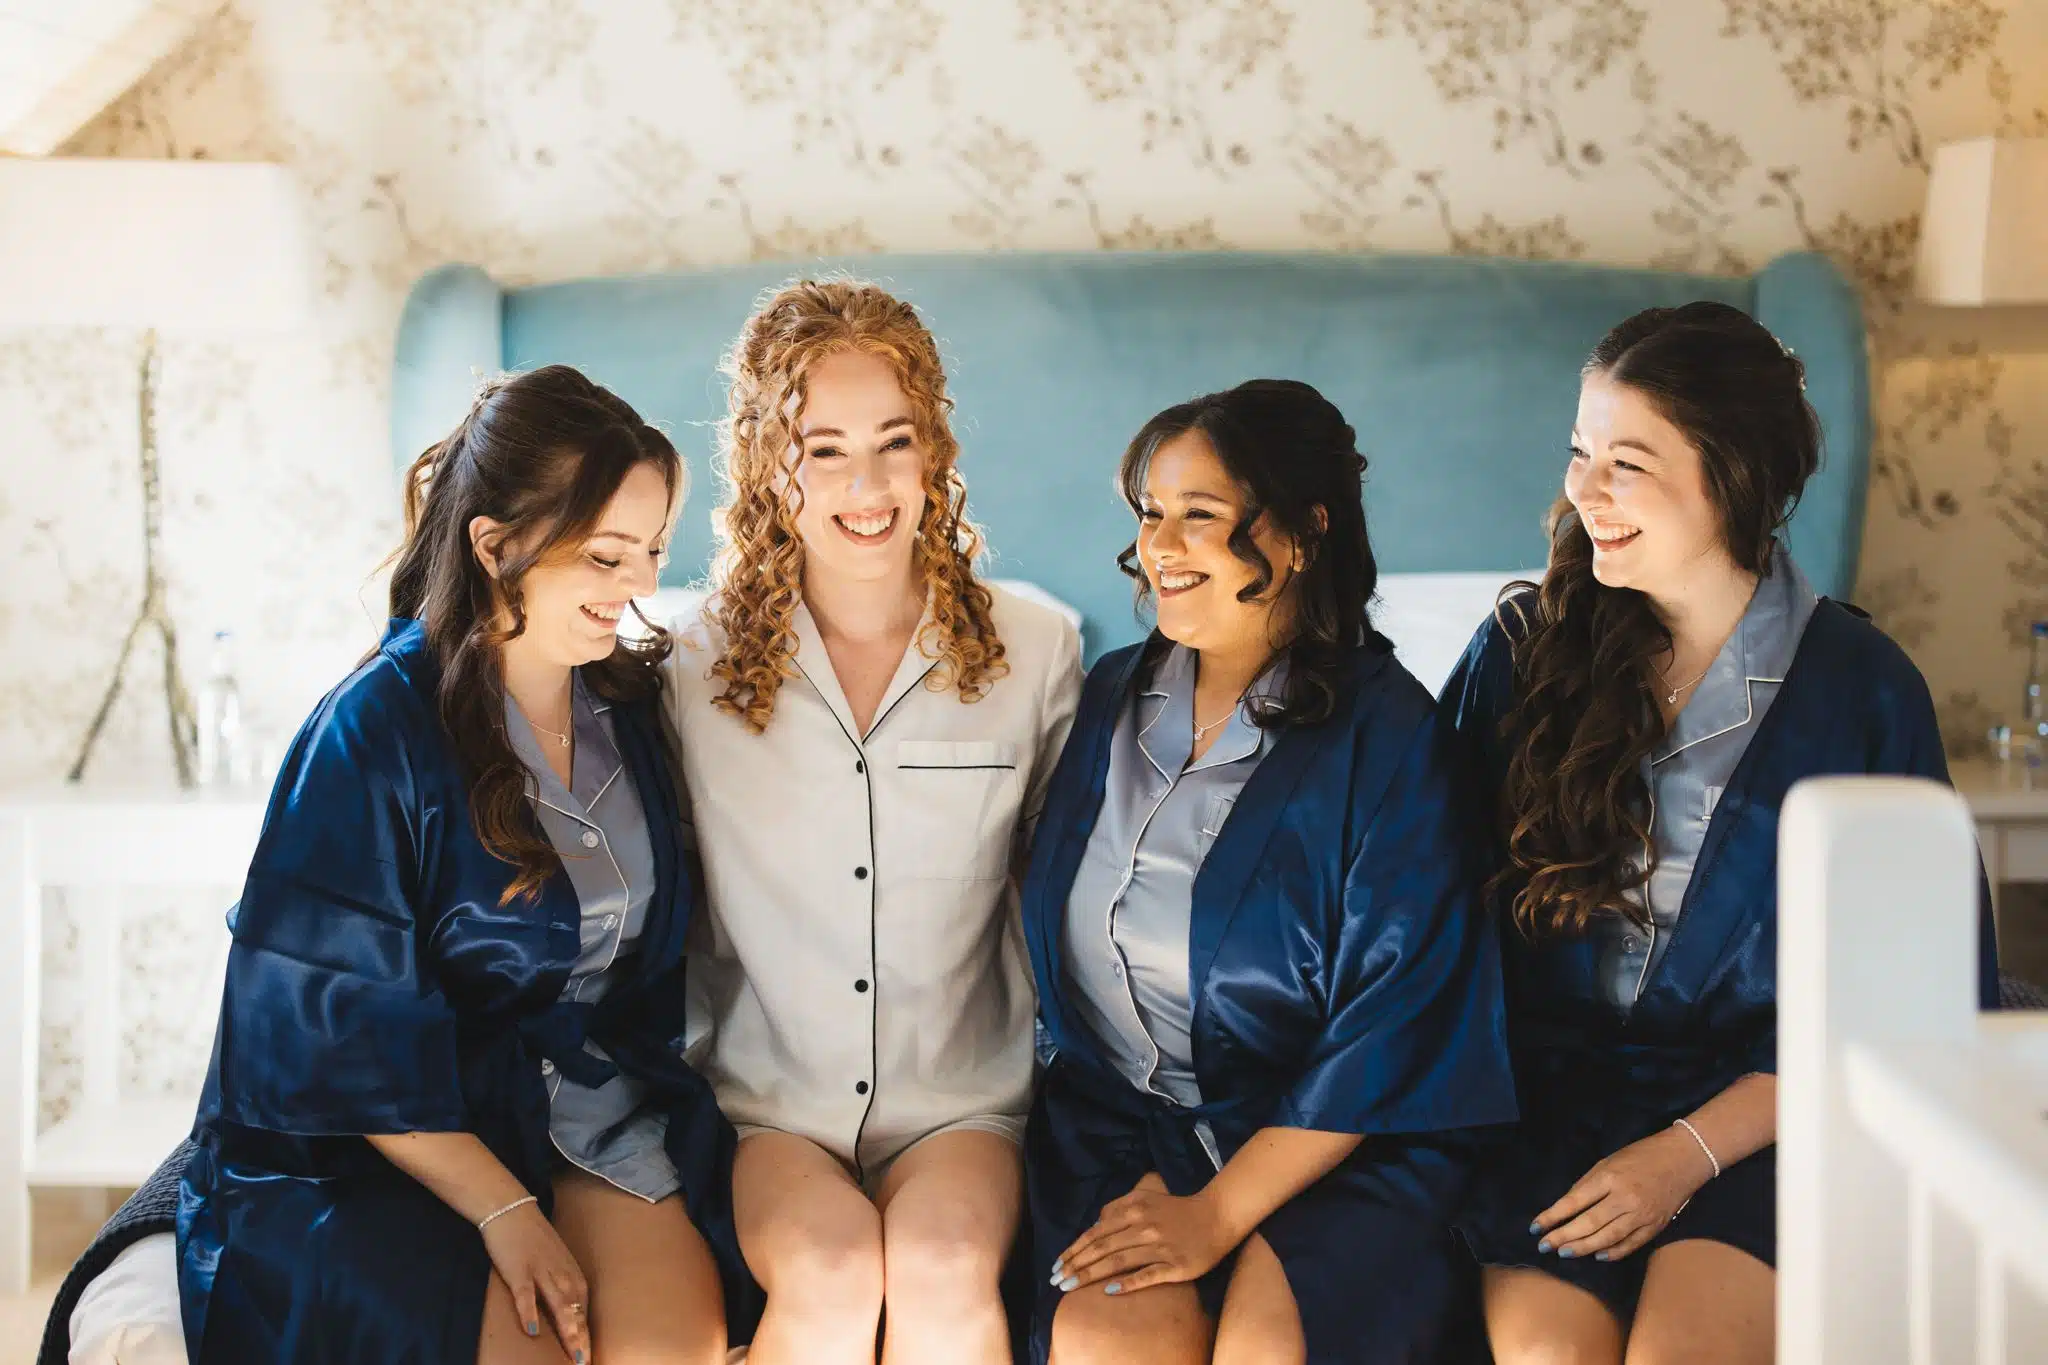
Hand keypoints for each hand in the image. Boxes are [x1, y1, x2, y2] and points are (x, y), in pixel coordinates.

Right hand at [481, 1201, 592, 1362]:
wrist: (511, 1208)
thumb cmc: (533, 1238)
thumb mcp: (555, 1259)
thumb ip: (562, 1282)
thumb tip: (568, 1309)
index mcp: (571, 1272)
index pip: (583, 1307)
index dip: (587, 1332)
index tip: (590, 1355)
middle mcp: (561, 1272)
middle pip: (575, 1309)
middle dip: (582, 1337)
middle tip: (585, 1361)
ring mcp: (540, 1270)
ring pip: (558, 1303)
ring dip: (567, 1329)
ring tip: (574, 1353)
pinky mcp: (519, 1268)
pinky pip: (525, 1293)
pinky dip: (529, 1310)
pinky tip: (532, 1330)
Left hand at [1051, 1172, 1238, 1295]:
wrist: (1217, 1215)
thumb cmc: (1177, 1209)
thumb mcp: (1145, 1197)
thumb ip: (1118, 1208)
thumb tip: (1094, 1225)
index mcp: (1134, 1208)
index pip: (1096, 1232)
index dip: (1073, 1250)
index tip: (1055, 1265)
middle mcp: (1144, 1226)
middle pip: (1102, 1248)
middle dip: (1075, 1265)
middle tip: (1055, 1281)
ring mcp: (1160, 1246)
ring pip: (1119, 1261)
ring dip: (1091, 1275)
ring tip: (1070, 1287)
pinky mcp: (1176, 1264)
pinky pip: (1148, 1275)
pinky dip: (1128, 1283)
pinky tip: (1109, 1291)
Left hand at [1532, 1127, 1714, 1262]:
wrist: (1683, 1159)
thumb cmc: (1641, 1155)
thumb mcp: (1608, 1161)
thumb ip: (1588, 1184)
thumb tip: (1566, 1207)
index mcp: (1609, 1177)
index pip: (1573, 1201)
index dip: (1552, 1217)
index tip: (1535, 1227)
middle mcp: (1624, 1198)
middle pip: (1588, 1223)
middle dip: (1563, 1236)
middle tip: (1544, 1246)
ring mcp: (1641, 1215)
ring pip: (1607, 1238)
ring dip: (1583, 1248)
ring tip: (1564, 1252)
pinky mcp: (1655, 1226)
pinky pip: (1630, 1244)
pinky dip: (1612, 1252)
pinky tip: (1597, 1256)